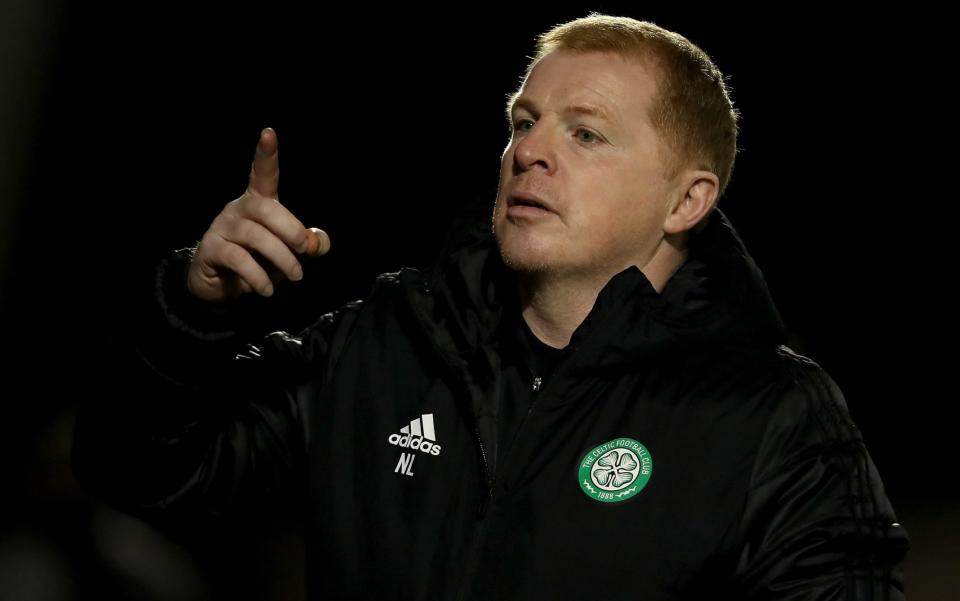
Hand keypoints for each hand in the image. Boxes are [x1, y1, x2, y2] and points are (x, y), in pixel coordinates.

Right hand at [186, 128, 329, 301]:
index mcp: (258, 202)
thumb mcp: (289, 252)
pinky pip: (238, 260)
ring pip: (254, 235)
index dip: (266, 154)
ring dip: (281, 257)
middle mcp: (238, 208)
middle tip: (306, 250)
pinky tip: (267, 290)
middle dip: (291, 228)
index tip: (268, 132)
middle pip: (265, 207)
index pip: (262, 173)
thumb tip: (319, 242)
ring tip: (295, 276)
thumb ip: (310, 245)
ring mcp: (222, 228)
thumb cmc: (259, 260)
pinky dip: (258, 277)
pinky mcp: (211, 250)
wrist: (221, 286)